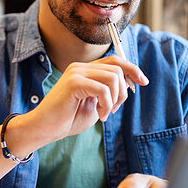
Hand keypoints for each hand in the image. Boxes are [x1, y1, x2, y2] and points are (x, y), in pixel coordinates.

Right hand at [29, 55, 148, 141]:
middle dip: (123, 92)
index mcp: (84, 70)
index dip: (132, 69)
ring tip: (104, 112)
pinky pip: (103, 89)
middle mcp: (80, 67)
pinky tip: (99, 114)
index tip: (143, 82)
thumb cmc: (67, 118)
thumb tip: (129, 82)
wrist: (45, 128)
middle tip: (112, 109)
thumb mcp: (95, 103)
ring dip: (115, 99)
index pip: (115, 60)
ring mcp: (76, 73)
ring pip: (113, 77)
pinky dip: (106, 104)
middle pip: (117, 68)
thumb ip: (108, 91)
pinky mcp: (73, 83)